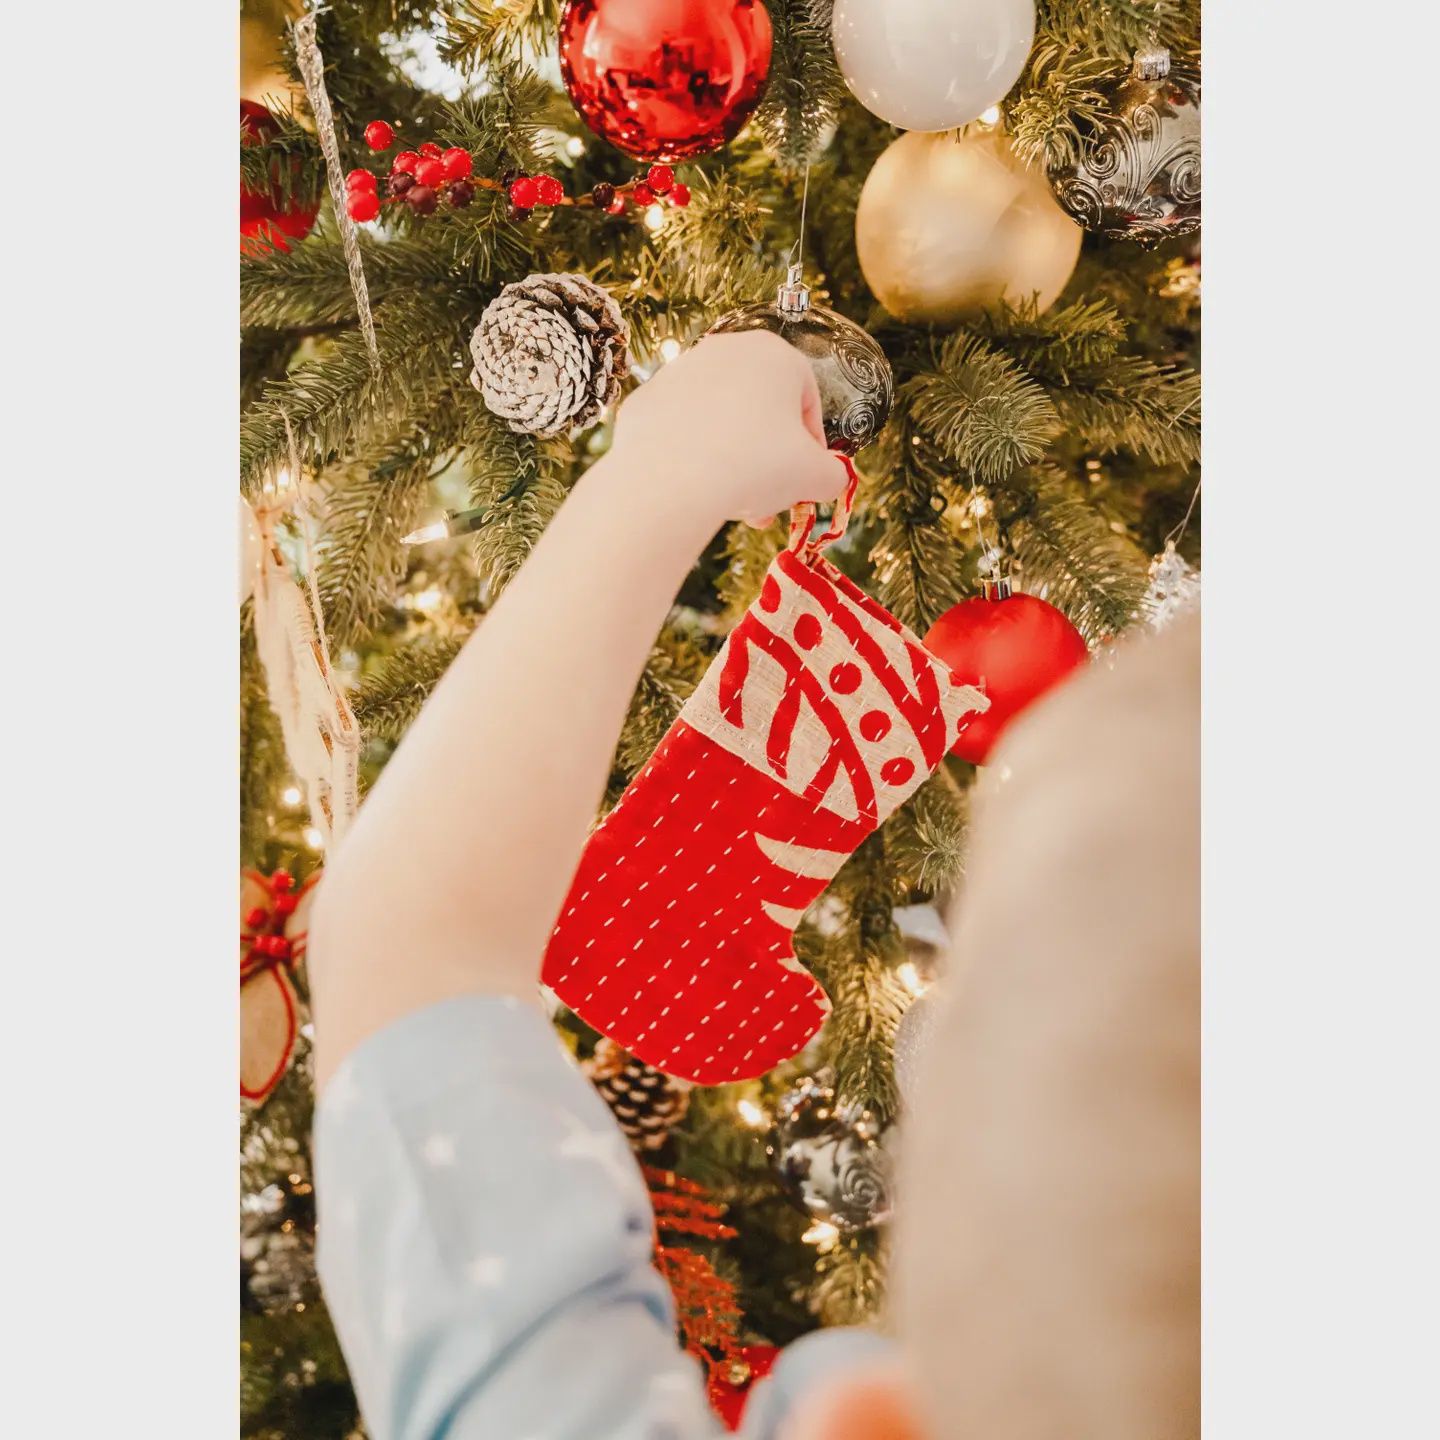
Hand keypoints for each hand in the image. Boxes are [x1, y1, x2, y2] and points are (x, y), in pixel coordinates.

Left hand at [609, 330, 842, 527]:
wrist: (669, 480)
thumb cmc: (756, 466)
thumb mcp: (816, 477)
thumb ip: (834, 474)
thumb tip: (830, 478)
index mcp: (775, 354)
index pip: (807, 402)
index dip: (813, 448)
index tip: (806, 481)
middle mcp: (725, 350)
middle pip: (760, 412)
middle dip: (769, 461)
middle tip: (769, 503)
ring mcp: (679, 372)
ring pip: (719, 422)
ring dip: (733, 461)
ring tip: (733, 504)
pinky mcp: (645, 399)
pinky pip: (681, 432)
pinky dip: (692, 457)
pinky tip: (695, 489)